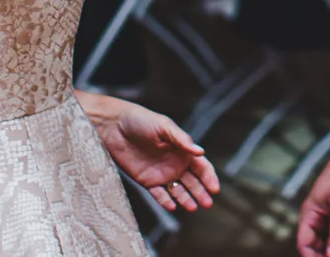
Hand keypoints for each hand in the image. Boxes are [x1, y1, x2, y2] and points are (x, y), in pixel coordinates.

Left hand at [88, 95, 219, 213]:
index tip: (215, 189)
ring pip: (178, 191)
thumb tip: (201, 152)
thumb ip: (182, 140)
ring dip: (186, 199)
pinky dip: (165, 201)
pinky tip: (172, 206)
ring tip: (192, 208)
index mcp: (183, 150)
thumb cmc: (142, 120)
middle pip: (193, 182)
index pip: (201, 167)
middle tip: (207, 204)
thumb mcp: (164, 127)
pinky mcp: (146, 181)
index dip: (209, 178)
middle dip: (201, 192)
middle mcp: (175, 163)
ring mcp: (161, 173)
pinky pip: (158, 194)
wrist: (114, 126)